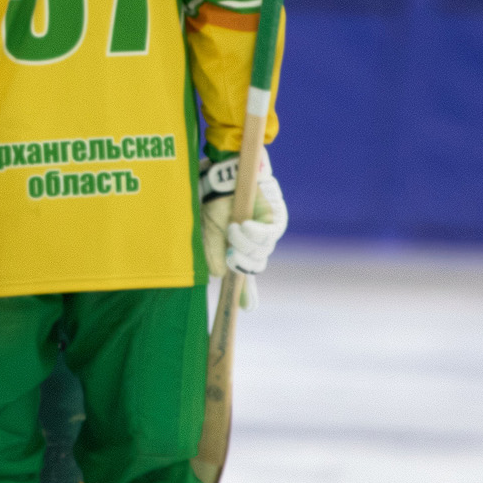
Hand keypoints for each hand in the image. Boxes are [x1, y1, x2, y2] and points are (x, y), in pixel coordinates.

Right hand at [201, 149, 288, 308]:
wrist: (220, 173)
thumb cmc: (211, 202)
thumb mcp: (207, 233)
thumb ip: (214, 256)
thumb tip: (221, 277)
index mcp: (239, 248)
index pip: (246, 273)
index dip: (248, 294)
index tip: (246, 309)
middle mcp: (256, 242)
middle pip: (255, 265)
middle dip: (241, 261)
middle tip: (230, 251)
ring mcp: (267, 230)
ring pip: (262, 252)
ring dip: (245, 243)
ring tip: (233, 228)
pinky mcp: (275, 217)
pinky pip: (269, 234)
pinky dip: (254, 233)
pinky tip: (243, 225)